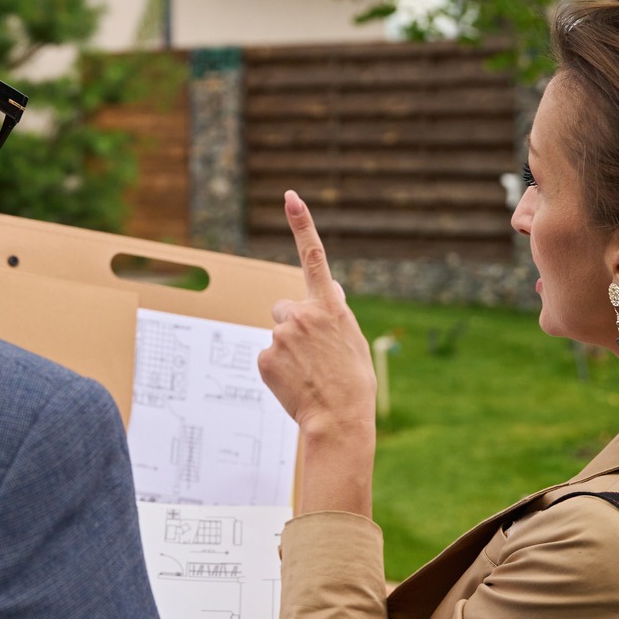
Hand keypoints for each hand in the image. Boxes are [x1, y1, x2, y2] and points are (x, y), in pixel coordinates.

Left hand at [258, 191, 377, 514]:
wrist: (338, 421)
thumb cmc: (353, 384)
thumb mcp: (353, 341)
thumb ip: (337, 311)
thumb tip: (330, 287)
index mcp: (330, 307)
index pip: (314, 257)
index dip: (302, 224)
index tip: (290, 197)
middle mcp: (303, 314)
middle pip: (284, 308)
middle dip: (293, 325)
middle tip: (312, 355)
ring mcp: (281, 335)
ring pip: (276, 334)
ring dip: (287, 349)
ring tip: (307, 373)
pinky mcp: (264, 356)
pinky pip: (267, 356)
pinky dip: (277, 369)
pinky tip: (294, 383)